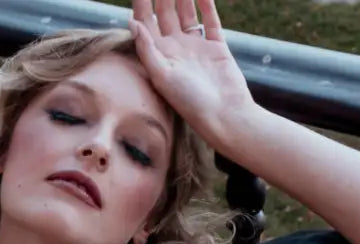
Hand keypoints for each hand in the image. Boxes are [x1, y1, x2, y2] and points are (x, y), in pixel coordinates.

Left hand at [129, 0, 256, 142]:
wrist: (226, 116)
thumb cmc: (191, 103)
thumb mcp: (162, 76)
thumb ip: (146, 49)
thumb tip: (132, 21)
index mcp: (160, 57)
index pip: (146, 22)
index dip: (142, 2)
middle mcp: (176, 50)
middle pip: (164, 12)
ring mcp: (196, 48)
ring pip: (186, 12)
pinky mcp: (216, 48)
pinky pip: (210, 20)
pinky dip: (207, 4)